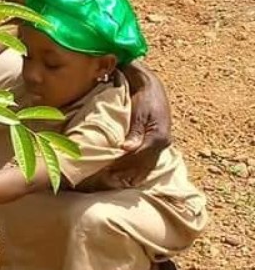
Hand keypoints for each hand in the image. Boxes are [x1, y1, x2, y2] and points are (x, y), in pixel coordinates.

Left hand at [111, 63, 171, 184]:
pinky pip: (148, 163)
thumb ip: (134, 132)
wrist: (152, 87)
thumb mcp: (138, 113)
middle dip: (125, 174)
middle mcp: (163, 143)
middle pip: (143, 165)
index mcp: (159, 136)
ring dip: (131, 175)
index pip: (138, 157)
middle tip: (106, 181)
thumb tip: (126, 149)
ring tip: (113, 182)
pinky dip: (137, 171)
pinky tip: (126, 178)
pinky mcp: (158, 144)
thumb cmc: (143, 97)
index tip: (106, 171)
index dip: (122, 165)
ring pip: (147, 167)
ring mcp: (162, 145)